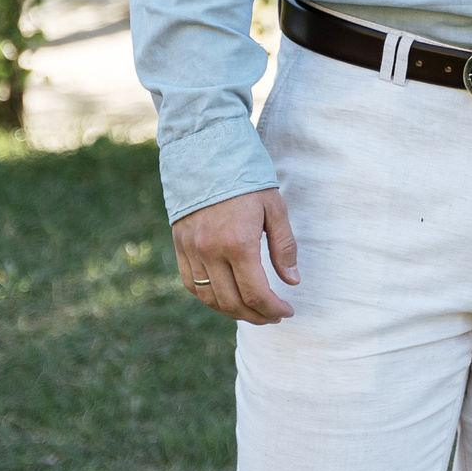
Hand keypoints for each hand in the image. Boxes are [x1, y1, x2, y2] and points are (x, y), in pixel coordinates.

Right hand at [171, 188, 299, 324]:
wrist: (207, 154)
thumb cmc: (247, 180)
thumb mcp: (274, 208)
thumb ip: (284, 247)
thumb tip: (292, 282)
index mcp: (238, 243)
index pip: (256, 293)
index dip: (274, 309)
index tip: (288, 311)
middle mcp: (211, 252)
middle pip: (232, 302)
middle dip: (256, 316)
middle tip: (274, 316)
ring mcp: (191, 251)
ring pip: (210, 299)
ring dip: (233, 312)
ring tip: (253, 311)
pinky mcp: (179, 246)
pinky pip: (191, 285)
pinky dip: (209, 298)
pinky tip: (226, 298)